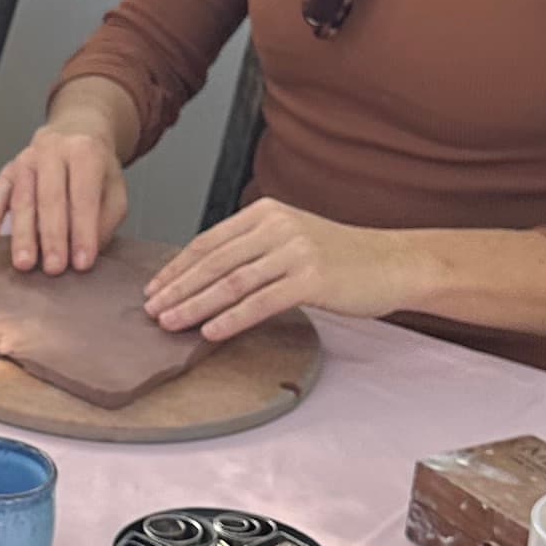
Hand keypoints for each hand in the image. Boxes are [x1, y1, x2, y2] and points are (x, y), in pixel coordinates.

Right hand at [0, 118, 128, 272]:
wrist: (76, 130)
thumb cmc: (96, 166)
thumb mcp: (114, 188)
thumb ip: (105, 218)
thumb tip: (87, 250)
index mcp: (84, 151)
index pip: (83, 197)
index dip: (83, 232)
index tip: (82, 263)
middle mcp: (52, 150)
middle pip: (50, 198)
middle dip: (52, 237)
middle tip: (53, 268)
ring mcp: (26, 159)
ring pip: (22, 199)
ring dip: (22, 234)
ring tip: (24, 263)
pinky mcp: (8, 169)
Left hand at [147, 198, 420, 344]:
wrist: (394, 263)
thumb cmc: (342, 257)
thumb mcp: (292, 239)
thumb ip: (253, 249)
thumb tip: (205, 277)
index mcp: (266, 212)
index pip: (208, 241)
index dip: (177, 267)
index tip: (154, 288)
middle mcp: (277, 226)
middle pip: (213, 262)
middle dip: (177, 288)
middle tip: (151, 310)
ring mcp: (294, 251)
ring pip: (231, 282)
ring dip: (195, 305)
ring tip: (169, 324)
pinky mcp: (311, 278)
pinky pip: (260, 302)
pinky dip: (231, 318)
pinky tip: (210, 332)